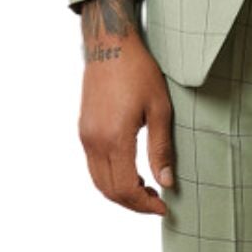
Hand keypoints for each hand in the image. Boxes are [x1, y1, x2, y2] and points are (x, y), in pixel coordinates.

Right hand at [75, 0, 175, 215]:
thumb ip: (161, 149)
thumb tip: (167, 182)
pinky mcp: (84, 130)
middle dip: (133, 203)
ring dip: (121, 193)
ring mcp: (85, 136)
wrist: (110, 45)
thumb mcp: (160, 109)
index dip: (144, 205)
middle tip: (157, 202)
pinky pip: (94, 166)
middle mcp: (94, 141)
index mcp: (114, 138)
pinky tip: (131, 172)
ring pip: (98, 181)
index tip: (164, 207)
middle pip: (109, 190)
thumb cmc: (139, 72)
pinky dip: (110, 178)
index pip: (125, 188)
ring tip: (146, 189)